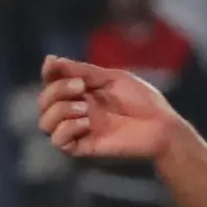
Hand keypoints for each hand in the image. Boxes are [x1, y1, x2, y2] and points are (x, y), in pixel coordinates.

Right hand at [39, 57, 185, 163]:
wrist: (162, 126)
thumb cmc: (143, 101)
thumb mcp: (111, 78)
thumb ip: (81, 71)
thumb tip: (51, 59)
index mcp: (82, 92)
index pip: (51, 83)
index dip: (48, 74)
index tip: (54, 66)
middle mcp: (76, 111)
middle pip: (44, 102)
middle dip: (56, 90)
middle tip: (81, 88)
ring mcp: (79, 130)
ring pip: (45, 123)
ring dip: (60, 111)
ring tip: (85, 109)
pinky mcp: (85, 147)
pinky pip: (58, 141)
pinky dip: (66, 129)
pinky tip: (86, 123)